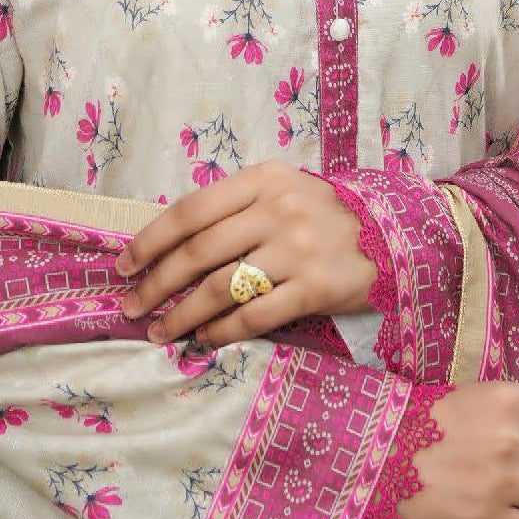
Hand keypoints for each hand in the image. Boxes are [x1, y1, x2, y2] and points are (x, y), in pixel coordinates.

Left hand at [114, 161, 376, 346]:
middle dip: (156, 284)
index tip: (125, 265)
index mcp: (264, 180)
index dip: (151, 240)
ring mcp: (299, 249)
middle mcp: (279, 210)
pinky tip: (204, 339)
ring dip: (182, 315)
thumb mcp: (282, 191)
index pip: (191, 210)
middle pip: (199, 252)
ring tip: (160, 331)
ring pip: (221, 288)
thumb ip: (234, 208)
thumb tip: (168, 244)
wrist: (394, 235)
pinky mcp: (317, 288)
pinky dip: (222, 331)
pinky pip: (255, 315)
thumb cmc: (323, 216)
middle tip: (132, 307)